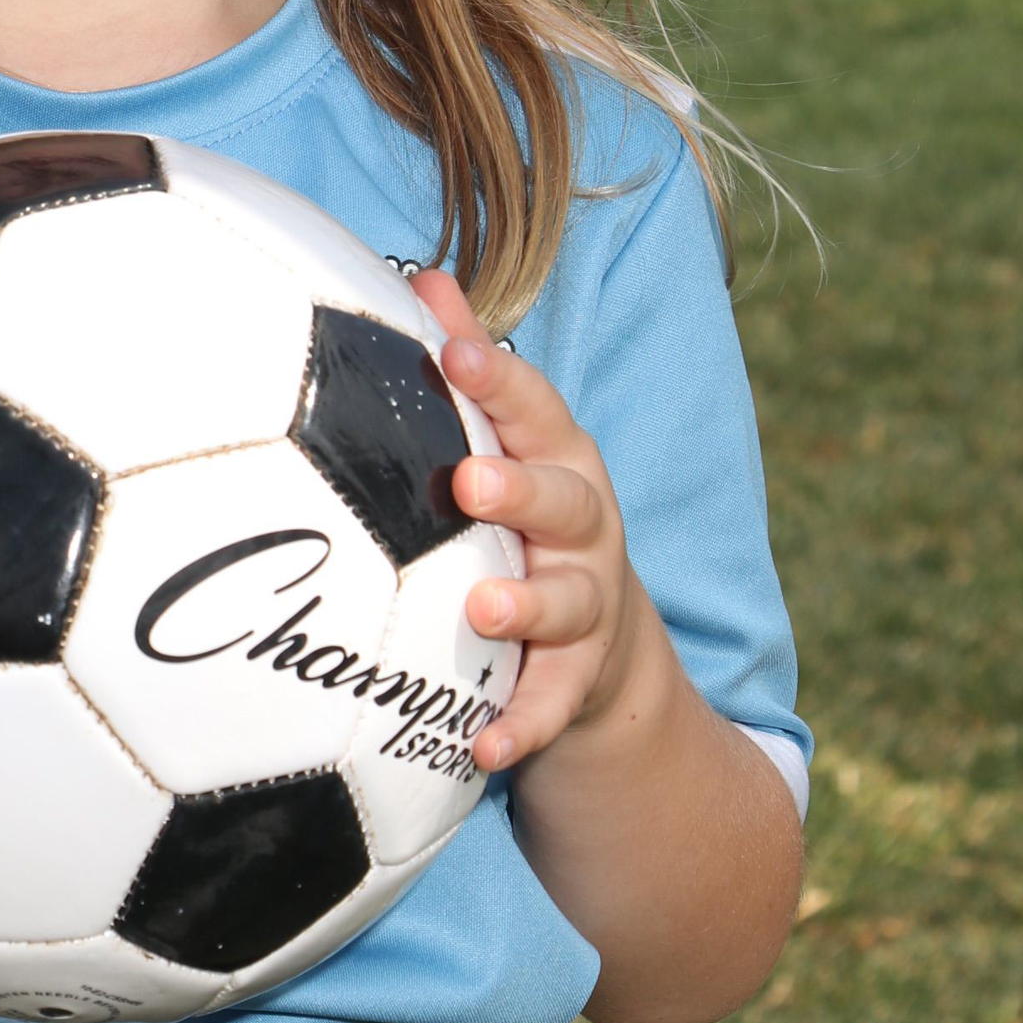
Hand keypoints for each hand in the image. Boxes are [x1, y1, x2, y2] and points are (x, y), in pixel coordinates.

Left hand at [409, 269, 649, 775]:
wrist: (602, 647)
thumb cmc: (524, 516)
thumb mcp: (507, 438)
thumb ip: (466, 360)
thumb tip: (420, 274)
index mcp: (557, 457)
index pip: (534, 407)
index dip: (497, 377)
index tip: (454, 351)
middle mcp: (583, 526)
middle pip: (565, 501)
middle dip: (522, 489)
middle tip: (469, 484)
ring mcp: (588, 605)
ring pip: (567, 604)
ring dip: (525, 610)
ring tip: (481, 614)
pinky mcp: (578, 681)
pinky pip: (551, 705)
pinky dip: (520, 726)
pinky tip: (482, 748)